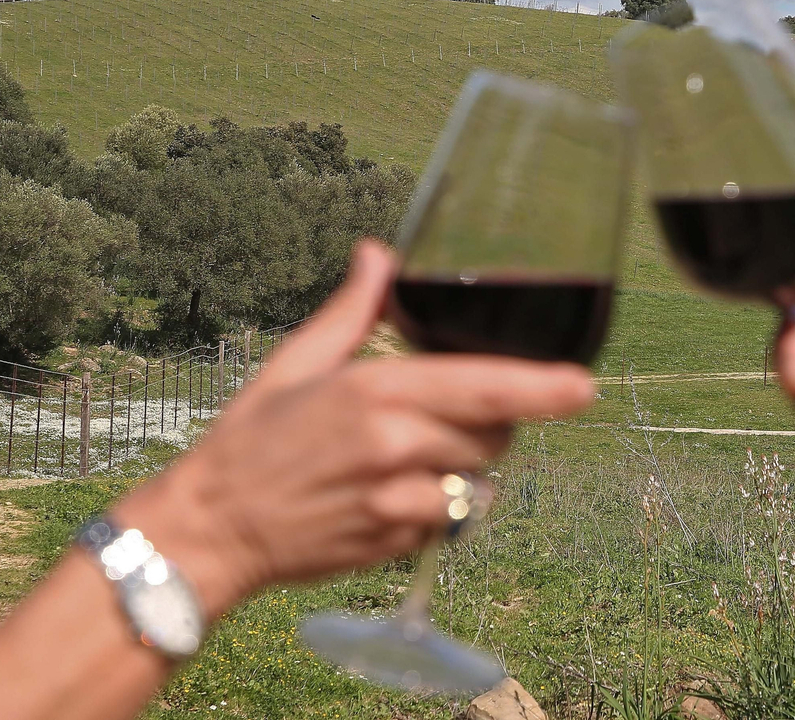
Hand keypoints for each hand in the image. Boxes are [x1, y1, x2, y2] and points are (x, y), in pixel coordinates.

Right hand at [113, 240, 595, 616]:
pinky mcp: (396, 542)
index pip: (482, 387)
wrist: (212, 529)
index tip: (583, 385)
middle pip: (495, 435)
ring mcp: (398, 501)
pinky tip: (395, 494)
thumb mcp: (297, 362)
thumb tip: (379, 252)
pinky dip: (441, 507)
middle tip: (447, 417)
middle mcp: (395, 446)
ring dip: (469, 468)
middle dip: (494, 425)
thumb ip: (353, 309)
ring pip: (480, 482)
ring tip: (412, 458)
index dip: (541, 388)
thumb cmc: (252, 439)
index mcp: (375, 391)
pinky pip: (451, 521)